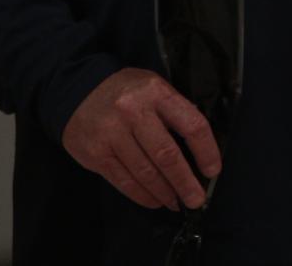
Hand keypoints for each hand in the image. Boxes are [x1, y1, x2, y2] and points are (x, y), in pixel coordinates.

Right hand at [61, 67, 219, 210]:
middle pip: (166, 155)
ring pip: (145, 173)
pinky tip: (154, 200)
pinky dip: (142, 195)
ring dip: (164, 192)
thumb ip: (175, 112)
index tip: (213, 170)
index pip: (191, 124)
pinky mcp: (96, 153)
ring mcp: (112, 134)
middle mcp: (134, 112)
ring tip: (176, 202)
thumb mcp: (155, 88)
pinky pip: (124, 181)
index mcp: (157, 93)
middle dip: (184, 182)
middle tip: (196, 199)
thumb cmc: (127, 91)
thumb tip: (199, 150)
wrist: (78, 90)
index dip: (206, 151)